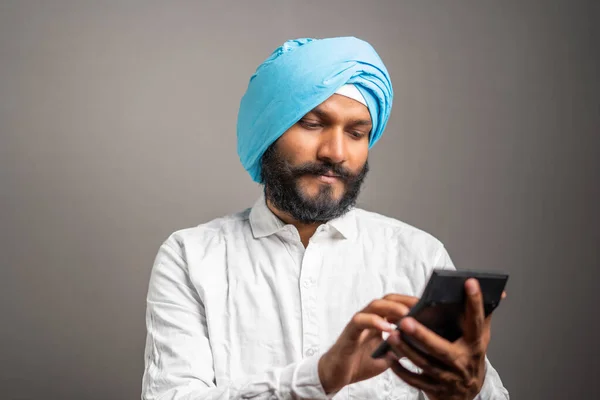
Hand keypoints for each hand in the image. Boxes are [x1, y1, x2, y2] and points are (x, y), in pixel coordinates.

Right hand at [318, 294, 417, 393]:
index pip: (396, 304)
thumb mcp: (388, 356)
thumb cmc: (359, 363)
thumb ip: (401, 347)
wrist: (337, 374)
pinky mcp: (349, 332)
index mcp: (379, 321)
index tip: (429, 305)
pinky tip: (387, 328)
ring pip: (374, 305)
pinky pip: (360, 321)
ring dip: (391, 308)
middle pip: (387, 299)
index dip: (411, 303)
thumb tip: (422, 344)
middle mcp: (369, 318)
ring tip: (406, 314)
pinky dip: (374, 321)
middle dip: (404, 300)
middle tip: (421, 305)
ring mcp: (359, 323)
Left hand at [387, 279, 502, 399]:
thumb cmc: (469, 357)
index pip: (476, 321)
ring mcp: (448, 378)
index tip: (469, 282)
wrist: (467, 393)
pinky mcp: (435, 390)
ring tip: (391, 335)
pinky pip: (415, 380)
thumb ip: (483, 315)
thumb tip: (497, 291)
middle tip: (405, 321)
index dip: (475, 302)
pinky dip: (401, 370)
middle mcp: (462, 362)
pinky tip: (389, 357)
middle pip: (441, 349)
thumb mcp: (480, 338)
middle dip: (422, 336)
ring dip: (406, 350)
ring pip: (425, 364)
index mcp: (475, 345)